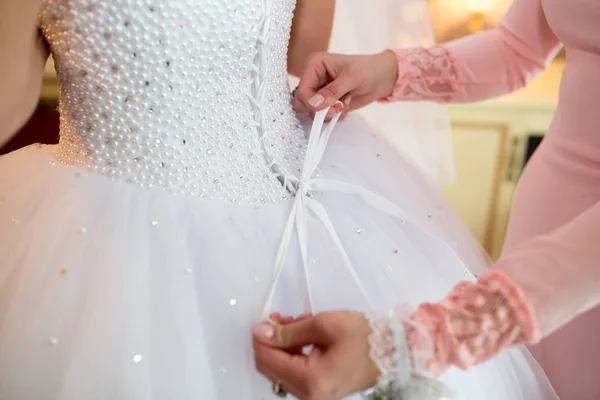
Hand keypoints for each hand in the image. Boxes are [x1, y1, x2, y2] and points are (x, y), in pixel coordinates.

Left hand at [252, 311, 378, 399]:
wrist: (395, 352)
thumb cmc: (365, 337)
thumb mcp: (324, 325)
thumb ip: (288, 330)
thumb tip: (260, 331)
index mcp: (310, 381)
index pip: (268, 359)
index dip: (261, 336)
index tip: (267, 317)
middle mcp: (308, 396)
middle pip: (271, 368)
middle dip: (272, 340)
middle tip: (283, 318)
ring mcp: (313, 395)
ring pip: (281, 369)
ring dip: (284, 344)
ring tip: (298, 322)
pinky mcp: (319, 390)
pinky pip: (295, 372)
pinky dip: (295, 352)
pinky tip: (306, 335)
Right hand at [293, 52, 398, 118]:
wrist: (382, 78)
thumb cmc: (369, 70)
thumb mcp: (352, 78)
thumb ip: (332, 91)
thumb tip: (314, 103)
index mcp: (314, 64)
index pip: (302, 90)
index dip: (313, 103)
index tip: (331, 107)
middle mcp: (312, 77)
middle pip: (302, 103)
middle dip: (319, 110)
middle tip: (337, 108)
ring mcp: (318, 91)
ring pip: (310, 111)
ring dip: (327, 114)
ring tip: (343, 106)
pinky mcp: (325, 102)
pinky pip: (320, 116)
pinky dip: (332, 116)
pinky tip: (344, 107)